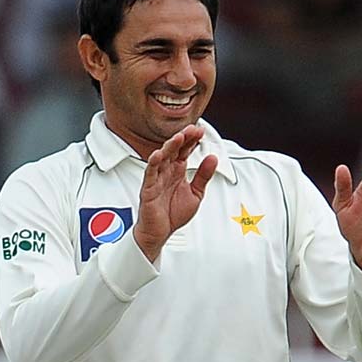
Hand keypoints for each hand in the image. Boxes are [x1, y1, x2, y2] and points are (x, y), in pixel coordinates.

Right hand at [133, 125, 217, 261]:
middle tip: (193, 129)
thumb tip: (213, 158)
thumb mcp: (196, 193)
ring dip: (170, 147)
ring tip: (179, 137)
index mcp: (178, 171)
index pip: (185, 150)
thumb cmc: (173, 214)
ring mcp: (156, 179)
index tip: (201, 131)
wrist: (159, 233)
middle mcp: (167, 172)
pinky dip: (153, 163)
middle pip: (175, 150)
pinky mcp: (148, 189)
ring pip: (162, 158)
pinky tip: (158, 154)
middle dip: (183, 138)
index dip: (193, 140)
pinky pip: (150, 174)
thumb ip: (204, 176)